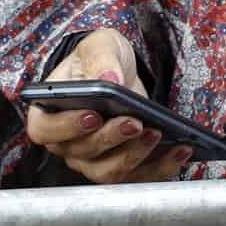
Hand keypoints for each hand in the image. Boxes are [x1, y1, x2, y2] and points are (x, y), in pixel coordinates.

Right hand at [23, 28, 187, 184]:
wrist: (120, 73)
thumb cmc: (99, 60)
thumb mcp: (98, 46)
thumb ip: (100, 58)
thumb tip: (110, 77)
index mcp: (48, 113)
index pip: (44, 130)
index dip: (66, 128)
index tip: (92, 116)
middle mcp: (67, 143)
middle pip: (82, 154)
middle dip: (111, 139)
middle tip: (135, 122)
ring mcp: (93, 161)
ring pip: (110, 172)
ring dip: (135, 156)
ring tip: (158, 133)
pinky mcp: (123, 168)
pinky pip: (139, 178)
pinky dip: (161, 167)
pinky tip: (181, 149)